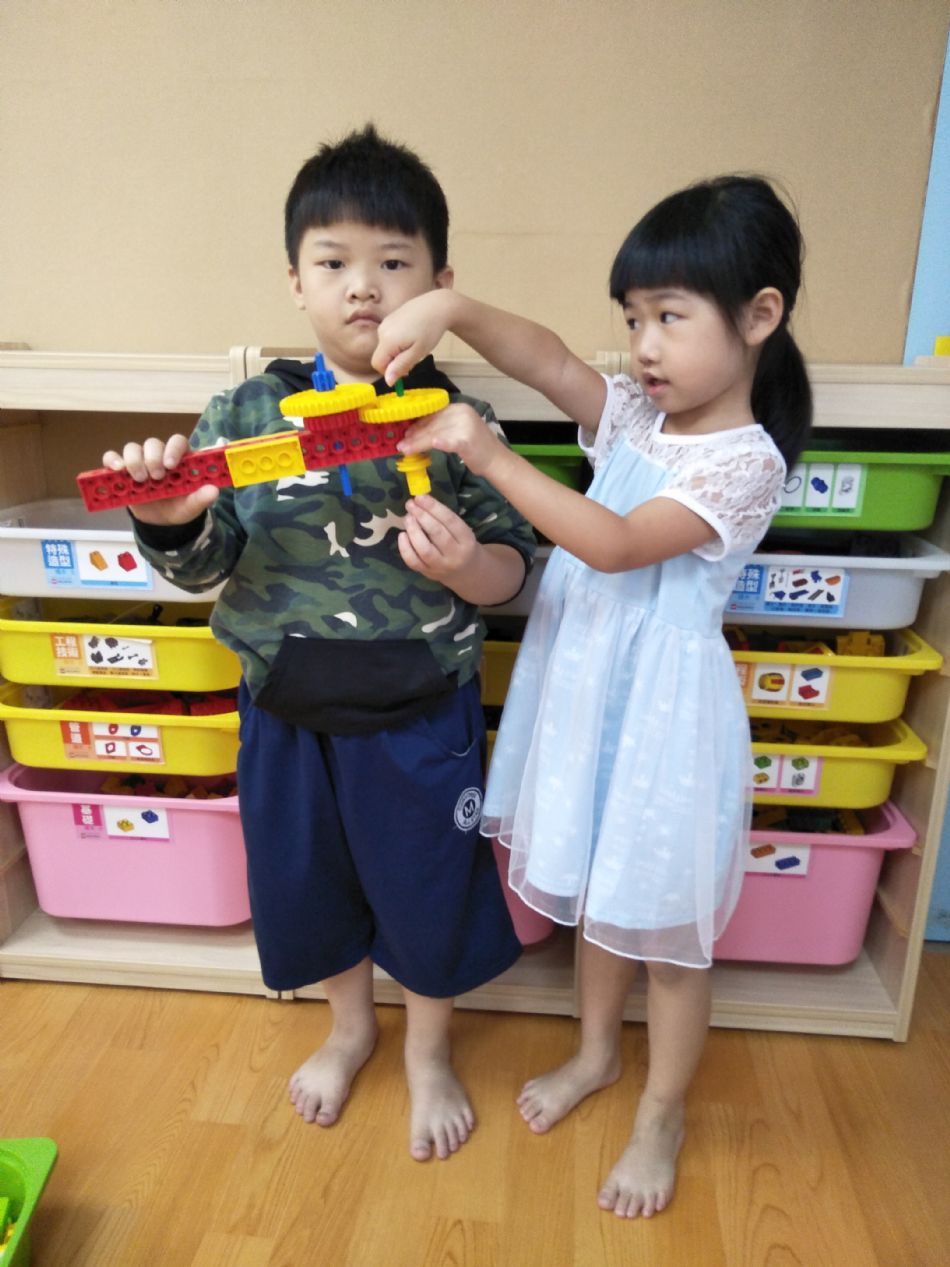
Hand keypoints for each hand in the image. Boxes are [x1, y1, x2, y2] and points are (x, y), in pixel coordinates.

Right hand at [100, 435, 218, 524]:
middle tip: (156, 477)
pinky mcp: (123, 470)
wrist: (161, 523)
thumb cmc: (179, 507)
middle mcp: (159, 456)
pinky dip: (112, 460)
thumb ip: (201, 498)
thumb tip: (214, 490)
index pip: (177, 442)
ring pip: (132, 448)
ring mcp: (140, 461)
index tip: (170, 465)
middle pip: (152, 443)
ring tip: (140, 479)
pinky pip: (112, 458)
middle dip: (152, 458)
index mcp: (179, 459)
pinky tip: (116, 470)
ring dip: (134, 461)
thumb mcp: (192, 506)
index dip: (173, 449)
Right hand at [372, 291, 456, 384]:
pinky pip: (389, 337)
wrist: (437, 306)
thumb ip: (400, 367)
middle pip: (381, 356)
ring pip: (385, 347)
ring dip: (397, 352)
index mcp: (387, 340)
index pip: (377, 364)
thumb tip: (388, 381)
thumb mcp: (417, 353)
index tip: (406, 371)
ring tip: (415, 345)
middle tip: (414, 358)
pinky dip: (398, 342)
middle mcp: (382, 331)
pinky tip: (412, 336)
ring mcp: (385, 323)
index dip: (389, 372)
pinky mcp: (390, 318)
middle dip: (395, 362)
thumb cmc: (430, 330)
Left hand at [398, 403, 503, 477]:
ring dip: (418, 443)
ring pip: (436, 433)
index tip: (404, 433)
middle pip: (432, 424)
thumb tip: (413, 432)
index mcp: (458, 408)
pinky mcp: (468, 440)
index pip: (432, 415)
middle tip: (400, 445)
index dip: (416, 424)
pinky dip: (442, 443)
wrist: (496, 460)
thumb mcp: (456, 431)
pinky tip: (433, 445)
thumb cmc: (475, 448)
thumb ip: (439, 428)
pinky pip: (451, 441)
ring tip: (405, 450)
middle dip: (414, 435)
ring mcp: (466, 425)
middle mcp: (462, 413)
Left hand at [398, 494, 478, 583]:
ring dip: (413, 530)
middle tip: (411, 504)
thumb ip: (444, 518)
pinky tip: (402, 535)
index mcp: (467, 540)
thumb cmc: (461, 545)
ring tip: (407, 518)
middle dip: (421, 516)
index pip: (450, 521)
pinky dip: (405, 547)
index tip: (420, 496)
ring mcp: (440, 566)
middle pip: (437, 533)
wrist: (466, 573)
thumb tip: (420, 500)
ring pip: (424, 549)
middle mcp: (455, 555)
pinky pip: (413, 561)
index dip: (434, 507)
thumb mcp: (462, 531)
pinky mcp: (427, 573)